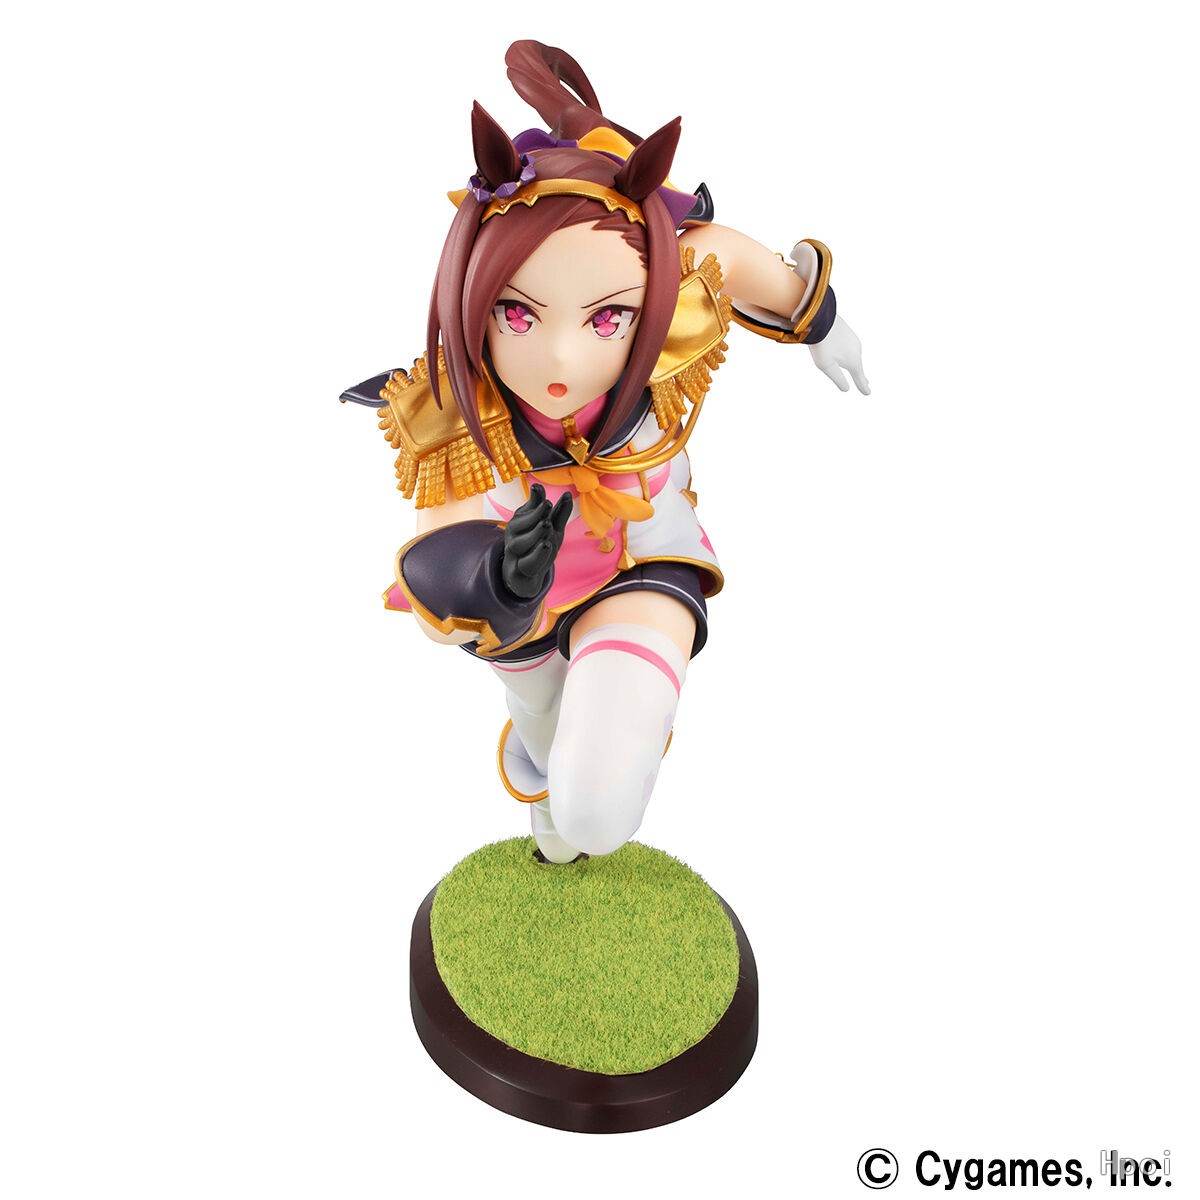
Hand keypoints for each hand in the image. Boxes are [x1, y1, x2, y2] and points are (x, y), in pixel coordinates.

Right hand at [501, 483, 571, 598]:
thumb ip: (558, 513)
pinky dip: (536, 554)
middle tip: (548, 505)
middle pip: (517, 525)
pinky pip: (526, 563)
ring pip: (519, 544)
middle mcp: (513, 538)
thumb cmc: (538, 548)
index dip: (535, 502)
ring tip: (547, 524)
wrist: (525, 578)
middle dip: (534, 514)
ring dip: (534, 533)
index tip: (543, 493)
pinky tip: (546, 545)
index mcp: (519, 525)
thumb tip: (566, 493)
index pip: (525, 511)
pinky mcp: (518, 573)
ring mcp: (514, 556)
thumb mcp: (551, 530)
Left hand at [809, 315, 870, 393]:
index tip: (868, 393)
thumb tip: (846, 389)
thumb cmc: (822, 345)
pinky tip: (845, 353)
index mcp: (853, 362)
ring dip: (855, 364)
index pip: (859, 378)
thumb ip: (838, 379)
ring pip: (855, 356)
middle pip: (858, 367)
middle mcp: (857, 351)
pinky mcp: (848, 332)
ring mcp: (853, 340)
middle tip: (866, 383)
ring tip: (857, 371)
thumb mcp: (827, 367)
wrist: (820, 318)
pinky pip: (850, 347)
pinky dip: (850, 354)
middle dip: (861, 377)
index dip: (863, 387)